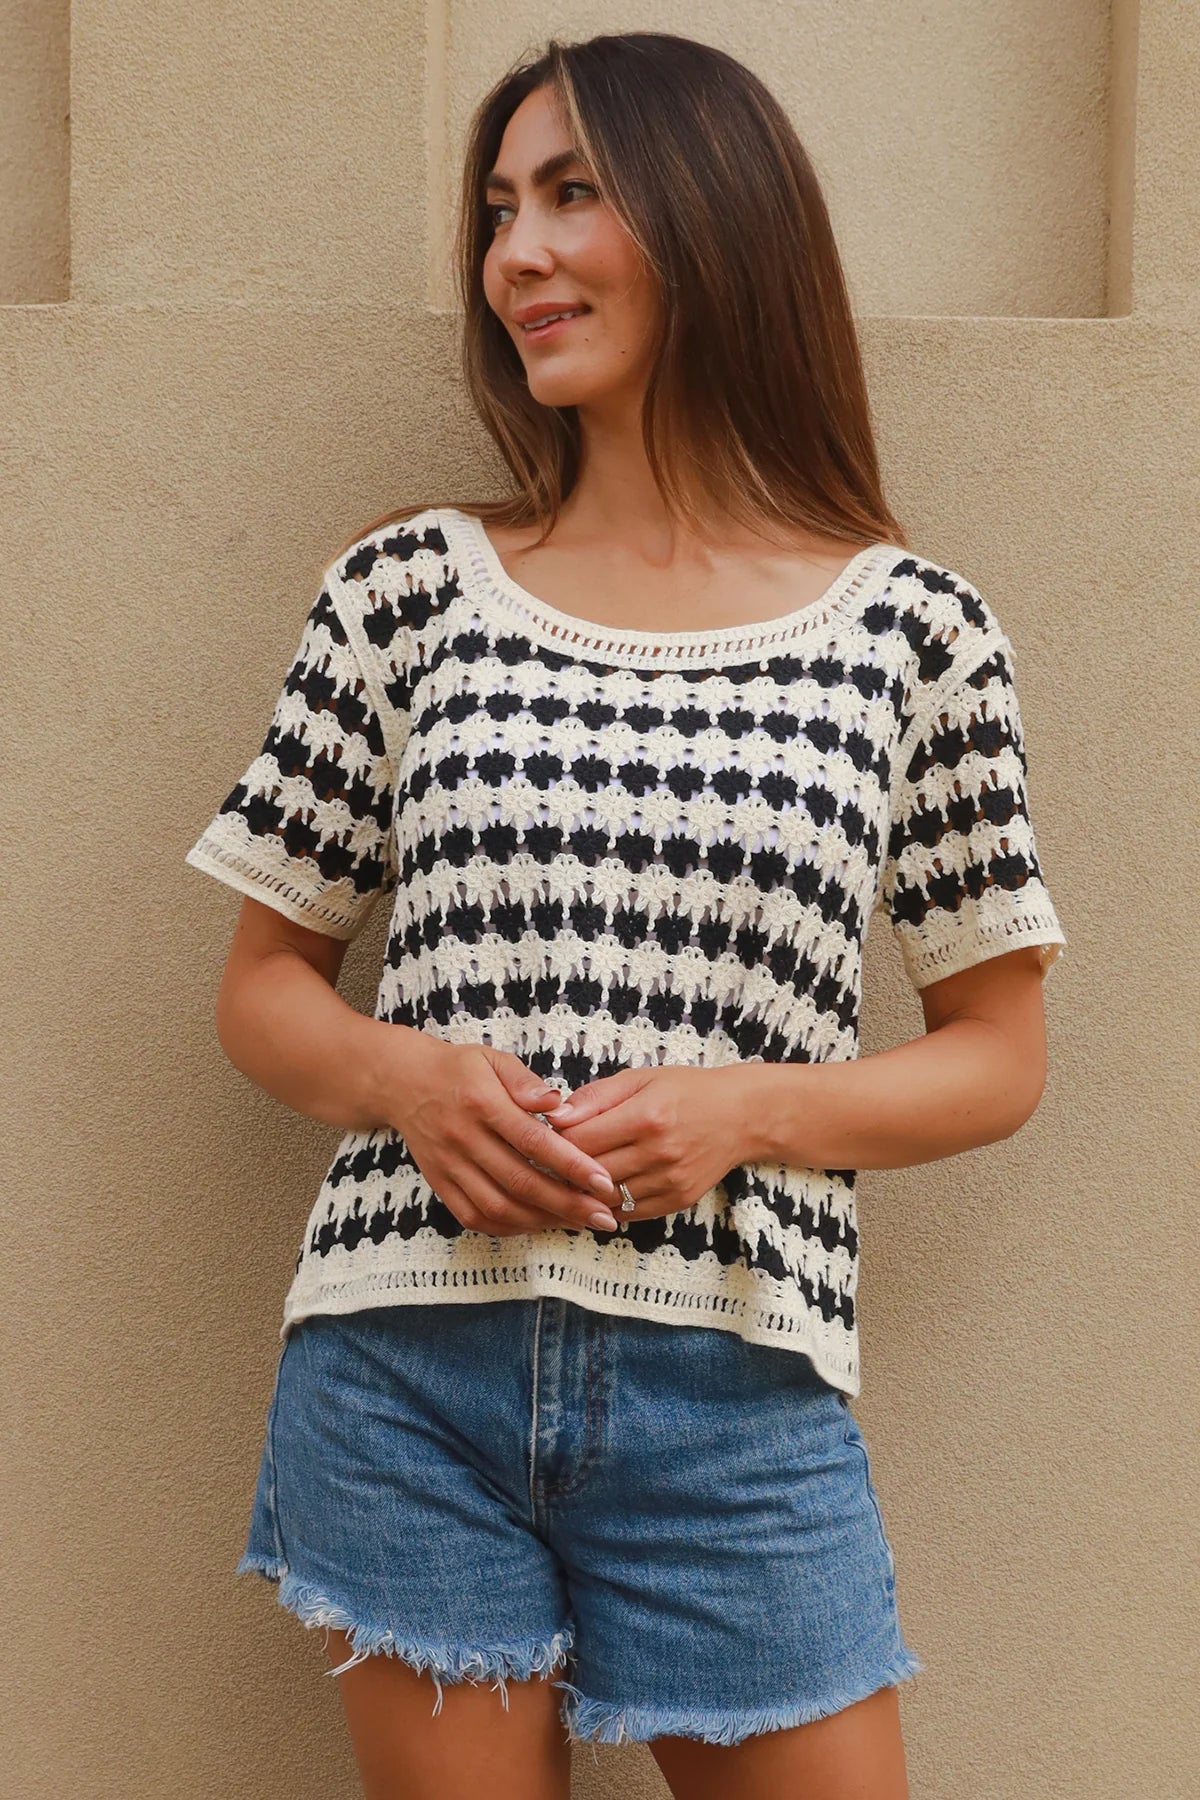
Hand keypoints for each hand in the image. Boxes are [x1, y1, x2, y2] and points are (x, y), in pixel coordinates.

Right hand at [382, 1036, 621, 1236]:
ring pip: (498, 1206)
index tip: (604, 1182)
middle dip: (566, 1204)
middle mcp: (463, 1138)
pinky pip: (474, 1217)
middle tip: (604, 1216)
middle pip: (520, 1181)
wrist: (403, 1084)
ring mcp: (449, 1165)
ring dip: (542, 1221)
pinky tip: (537, 1224)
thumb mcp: (493, 1059)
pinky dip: (508, 1227)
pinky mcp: (439, 1184)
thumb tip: (558, 1102)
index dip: (571, 1164)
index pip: (533, 1141)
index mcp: (482, 1103)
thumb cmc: (459, 1070)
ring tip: (578, 1223)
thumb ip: (525, 1081)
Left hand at [540, 1065, 752, 1220]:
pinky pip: (628, 1213)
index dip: (555, 1141)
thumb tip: (553, 1117)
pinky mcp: (677, 1200)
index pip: (579, 1141)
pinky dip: (607, 1205)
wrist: (740, 1116)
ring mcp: (669, 1180)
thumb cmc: (686, 1091)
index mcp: (646, 1116)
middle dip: (564, 1168)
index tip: (546, 1136)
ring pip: (605, 1198)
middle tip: (549, 1161)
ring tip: (570, 1178)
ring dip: (583, 1191)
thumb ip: (595, 1097)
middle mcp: (659, 1152)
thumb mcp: (640, 1079)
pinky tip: (598, 1191)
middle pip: (589, 1173)